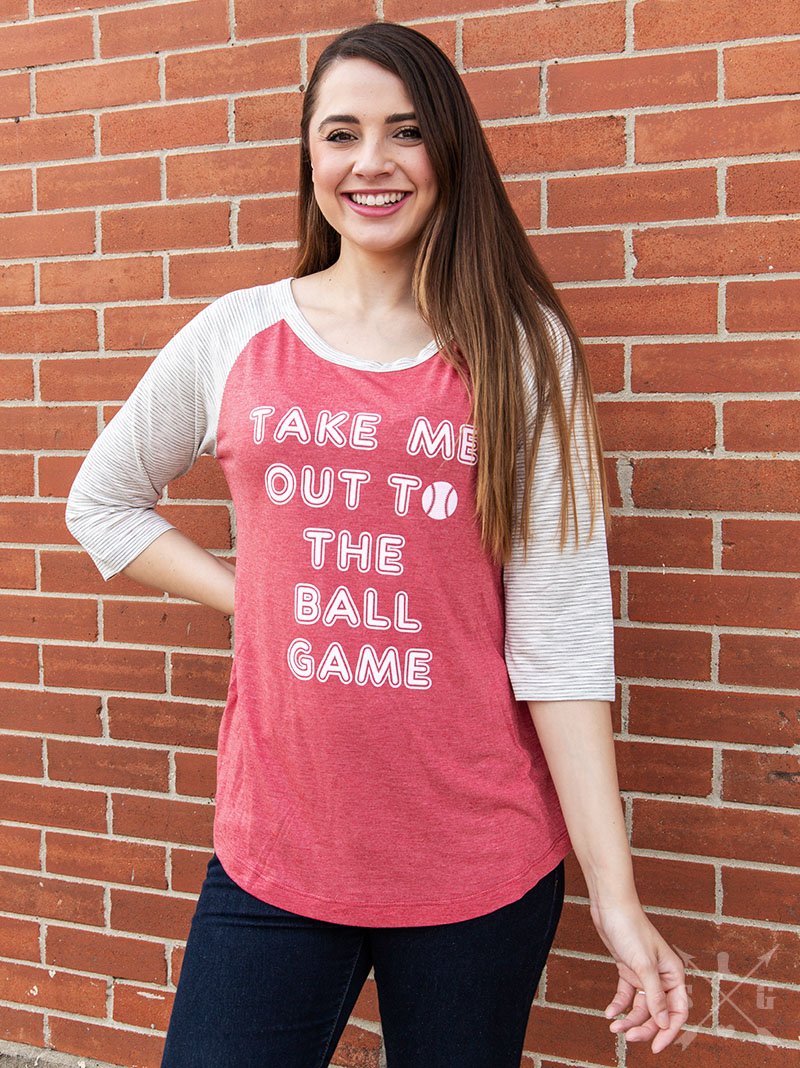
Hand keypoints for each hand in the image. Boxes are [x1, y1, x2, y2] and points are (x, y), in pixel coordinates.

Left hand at [590, 897, 688, 1053]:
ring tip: (614, 1026)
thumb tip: (665, 1024)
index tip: (656, 1048)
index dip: (668, 1032)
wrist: (610, 906)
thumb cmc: (631, 929)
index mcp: (674, 974)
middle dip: (644, 1027)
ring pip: (641, 1007)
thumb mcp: (643, 966)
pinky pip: (626, 995)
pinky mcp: (629, 970)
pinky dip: (619, 1005)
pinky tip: (609, 1013)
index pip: (678, 1012)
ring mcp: (645, 974)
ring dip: (629, 1019)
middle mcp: (662, 977)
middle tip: (627, 1037)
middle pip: (658, 1013)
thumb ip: (655, 996)